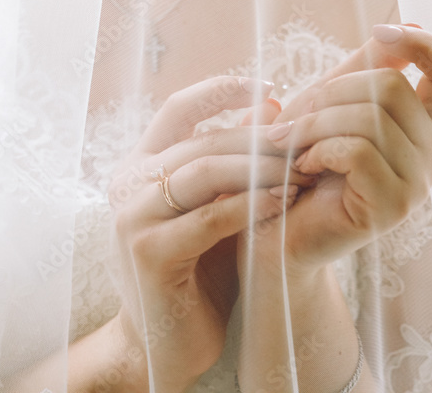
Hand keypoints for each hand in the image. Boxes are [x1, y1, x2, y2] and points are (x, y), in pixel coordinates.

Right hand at [106, 76, 313, 392]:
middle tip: (304, 139)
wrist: (166, 345)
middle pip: (201, 140)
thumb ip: (233, 162)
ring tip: (301, 170)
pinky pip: (210, 216)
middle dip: (259, 139)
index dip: (222, 90)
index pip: (177, 108)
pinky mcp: (148, 253)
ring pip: (204, 171)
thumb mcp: (215, 206)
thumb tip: (271, 106)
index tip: (269, 87)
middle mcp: (128, 183)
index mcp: (139, 165)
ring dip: (260, 168)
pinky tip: (283, 201)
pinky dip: (251, 204)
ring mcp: (132, 217)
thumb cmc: (197, 272)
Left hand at [241, 23, 431, 280]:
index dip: (424, 43)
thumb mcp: (332, 104)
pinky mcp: (392, 207)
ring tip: (290, 143)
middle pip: (391, 86)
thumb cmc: (301, 160)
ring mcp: (417, 183)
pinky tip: (302, 167)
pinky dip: (317, 150)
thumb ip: (366, 68)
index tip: (380, 32)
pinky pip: (356, 151)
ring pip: (369, 117)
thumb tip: (413, 21)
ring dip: (314, 123)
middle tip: (298, 117)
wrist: (275, 227)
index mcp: (423, 126)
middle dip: (331, 92)